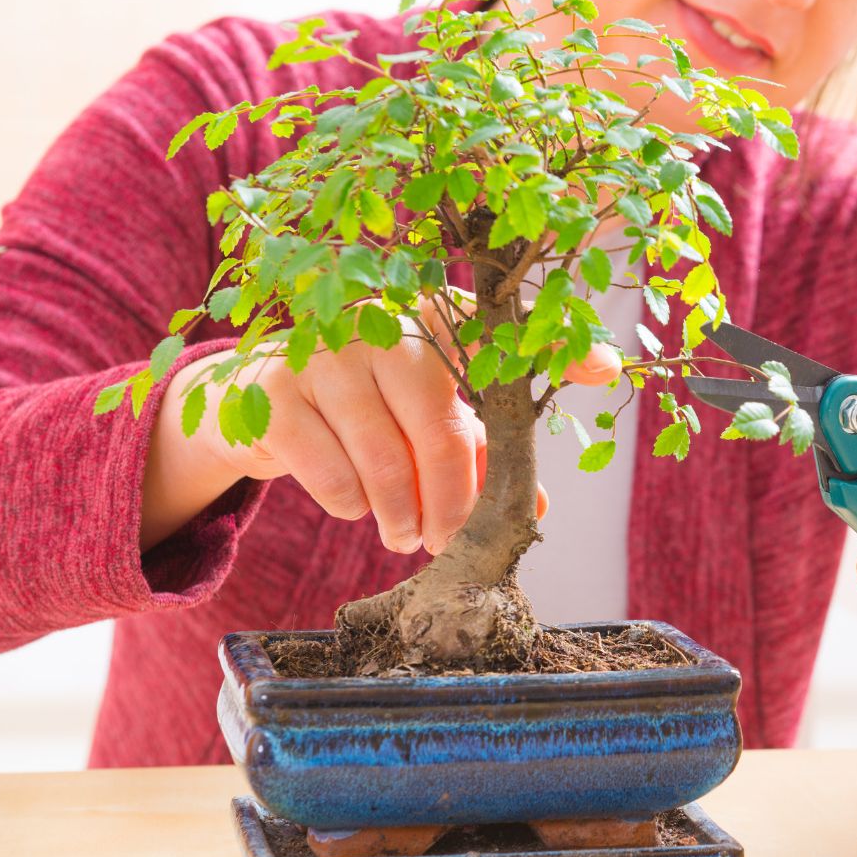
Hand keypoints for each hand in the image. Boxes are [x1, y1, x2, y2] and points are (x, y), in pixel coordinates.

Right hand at [140, 292, 620, 553]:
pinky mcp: (276, 396)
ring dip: (403, 518)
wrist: (251, 401)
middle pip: (441, 430)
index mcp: (429, 316)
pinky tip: (356, 503)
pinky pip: (337, 480)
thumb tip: (534, 505)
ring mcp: (322, 354)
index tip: (605, 368)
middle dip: (454, 501)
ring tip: (405, 535)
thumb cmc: (363, 407)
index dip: (552, 347)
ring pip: (388, 464)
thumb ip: (480, 452)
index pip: (495, 330)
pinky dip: (354, 507)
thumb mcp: (425, 419)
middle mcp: (380, 322)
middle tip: (450, 540)